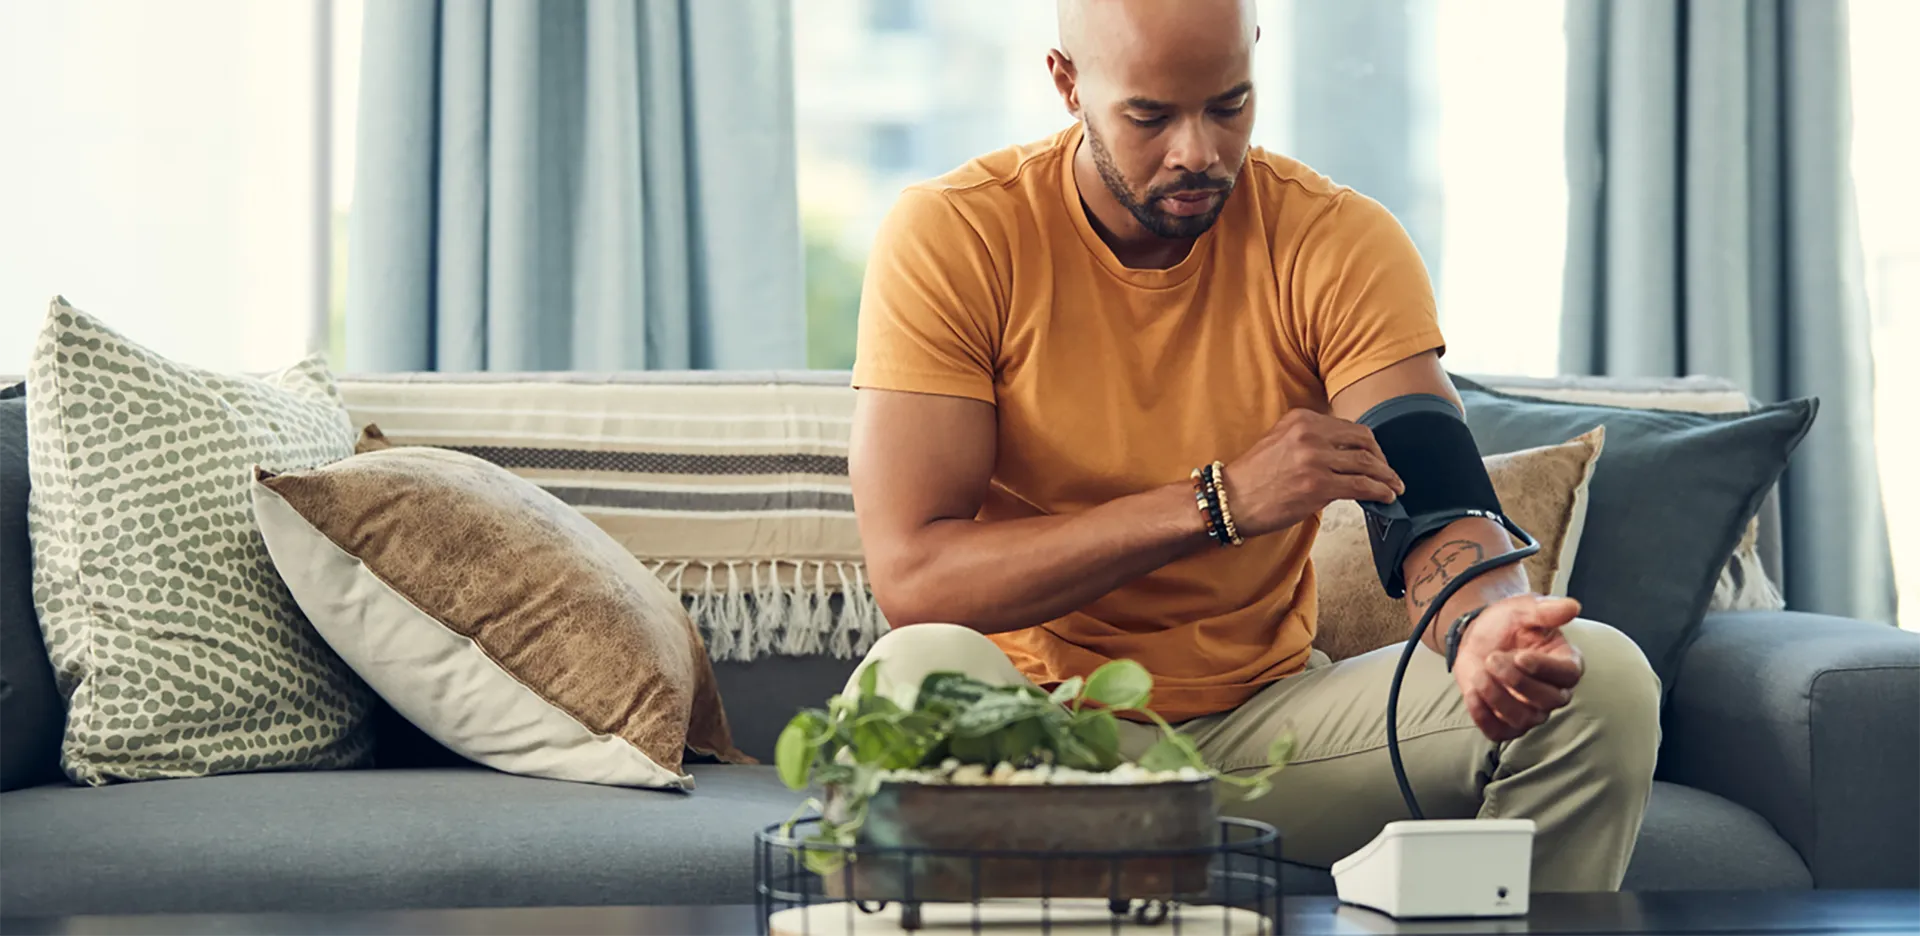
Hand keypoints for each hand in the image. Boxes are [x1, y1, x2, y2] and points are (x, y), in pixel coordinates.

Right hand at [1217, 409, 1404, 538]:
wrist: (1230, 500)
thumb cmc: (1253, 477)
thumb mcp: (1280, 441)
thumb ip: (1310, 439)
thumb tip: (1344, 453)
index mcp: (1301, 418)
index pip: (1348, 427)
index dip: (1368, 445)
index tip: (1375, 458)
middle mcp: (1310, 433)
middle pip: (1364, 441)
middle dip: (1382, 459)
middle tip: (1388, 473)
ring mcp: (1315, 459)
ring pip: (1367, 464)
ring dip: (1387, 477)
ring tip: (1395, 487)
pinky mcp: (1319, 486)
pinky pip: (1362, 486)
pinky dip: (1380, 491)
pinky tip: (1386, 497)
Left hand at [1451, 595, 1584, 741]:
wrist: (1478, 637)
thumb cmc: (1508, 623)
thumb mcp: (1523, 608)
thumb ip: (1545, 610)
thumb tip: (1572, 607)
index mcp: (1565, 662)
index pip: (1568, 674)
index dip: (1545, 669)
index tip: (1520, 656)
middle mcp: (1554, 692)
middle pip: (1548, 701)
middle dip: (1516, 682)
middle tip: (1491, 658)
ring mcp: (1531, 711)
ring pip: (1524, 719)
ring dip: (1496, 697)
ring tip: (1479, 672)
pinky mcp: (1506, 723)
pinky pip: (1499, 733)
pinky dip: (1483, 716)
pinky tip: (1471, 692)